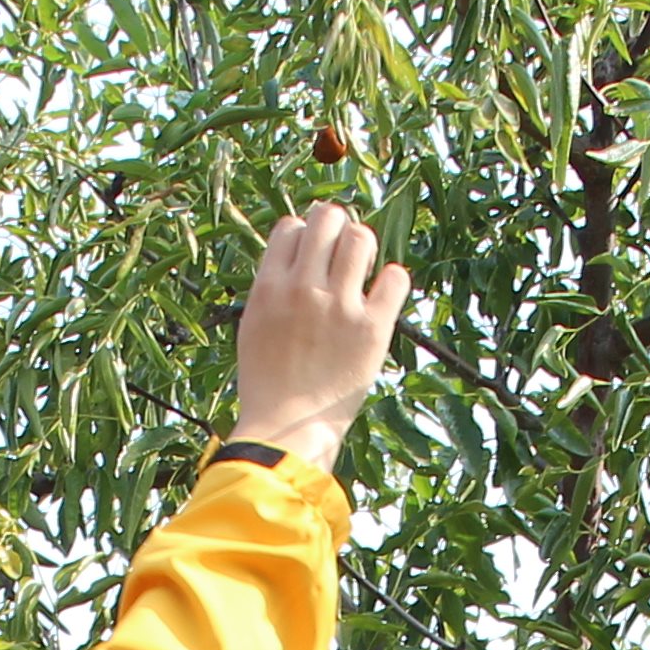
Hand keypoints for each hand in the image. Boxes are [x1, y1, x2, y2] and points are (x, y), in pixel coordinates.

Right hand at [231, 202, 415, 468]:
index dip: (304, 233)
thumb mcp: (254, 326)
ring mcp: (339, 307)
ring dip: (363, 246)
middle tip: (342, 249)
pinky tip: (383, 293)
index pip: (291, 226)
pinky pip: (394, 278)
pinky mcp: (371, 329)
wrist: (286, 430)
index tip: (312, 253)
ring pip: (361, 238)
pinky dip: (392, 279)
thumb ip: (273, 288)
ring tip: (362, 268)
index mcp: (269, 287)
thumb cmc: (267, 383)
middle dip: (337, 226)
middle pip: (327, 219)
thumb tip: (298, 254)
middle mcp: (303, 288)